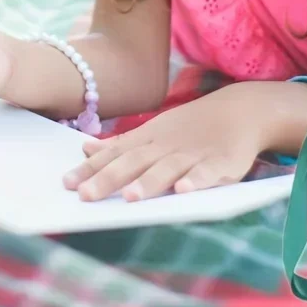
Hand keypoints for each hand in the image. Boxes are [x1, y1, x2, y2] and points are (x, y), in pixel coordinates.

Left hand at [62, 87, 263, 201]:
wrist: (239, 110)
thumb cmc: (190, 126)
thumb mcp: (154, 131)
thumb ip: (121, 143)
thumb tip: (85, 148)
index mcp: (149, 139)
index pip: (115, 154)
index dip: (91, 169)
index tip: (66, 184)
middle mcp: (166, 146)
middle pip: (135, 163)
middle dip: (109, 179)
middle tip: (85, 196)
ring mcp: (194, 154)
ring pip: (168, 169)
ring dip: (149, 182)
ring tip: (130, 197)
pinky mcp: (222, 163)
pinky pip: (208, 173)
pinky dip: (196, 180)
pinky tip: (183, 190)